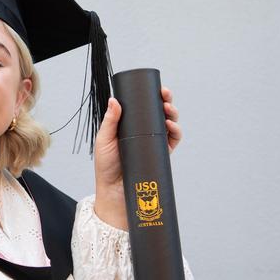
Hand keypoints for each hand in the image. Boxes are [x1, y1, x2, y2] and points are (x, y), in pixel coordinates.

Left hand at [93, 87, 181, 229]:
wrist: (115, 191)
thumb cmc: (107, 167)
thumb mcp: (105, 140)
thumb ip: (110, 121)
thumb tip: (115, 100)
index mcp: (131, 126)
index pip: (144, 108)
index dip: (153, 97)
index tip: (157, 88)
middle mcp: (144, 133)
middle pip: (160, 113)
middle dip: (166, 102)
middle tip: (165, 96)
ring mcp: (154, 144)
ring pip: (169, 125)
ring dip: (172, 115)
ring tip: (168, 110)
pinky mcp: (161, 156)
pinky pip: (173, 141)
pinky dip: (175, 132)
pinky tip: (170, 126)